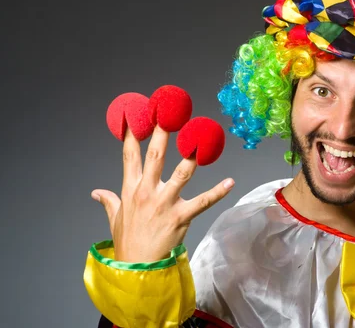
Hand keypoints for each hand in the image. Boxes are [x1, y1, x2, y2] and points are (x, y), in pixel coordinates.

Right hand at [91, 126, 233, 261]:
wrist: (136, 270)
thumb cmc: (128, 242)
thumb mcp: (115, 219)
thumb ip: (109, 201)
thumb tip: (96, 192)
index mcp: (130, 190)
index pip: (130, 156)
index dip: (132, 134)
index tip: (135, 114)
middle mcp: (147, 193)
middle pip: (156, 156)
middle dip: (163, 133)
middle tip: (170, 112)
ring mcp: (165, 204)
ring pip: (181, 174)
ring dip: (192, 156)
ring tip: (202, 138)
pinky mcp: (181, 217)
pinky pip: (203, 201)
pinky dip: (218, 192)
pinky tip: (230, 181)